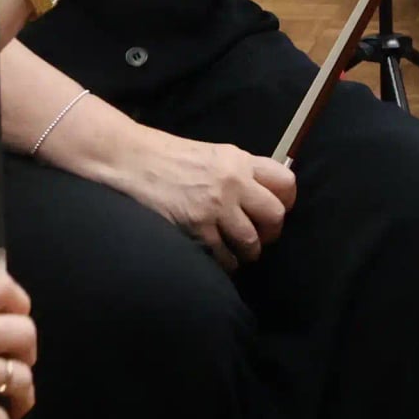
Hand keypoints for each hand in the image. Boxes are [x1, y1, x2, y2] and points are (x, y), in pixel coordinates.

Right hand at [90, 116, 295, 265]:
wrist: (131, 159)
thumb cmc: (169, 157)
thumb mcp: (212, 154)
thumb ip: (238, 171)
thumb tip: (261, 195)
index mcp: (239, 160)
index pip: (285, 181)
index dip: (287, 201)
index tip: (279, 210)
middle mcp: (233, 182)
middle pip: (275, 215)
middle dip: (272, 232)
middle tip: (261, 237)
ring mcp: (215, 206)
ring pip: (252, 241)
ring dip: (249, 252)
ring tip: (240, 253)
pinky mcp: (196, 228)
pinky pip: (223, 257)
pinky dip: (225, 263)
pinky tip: (219, 259)